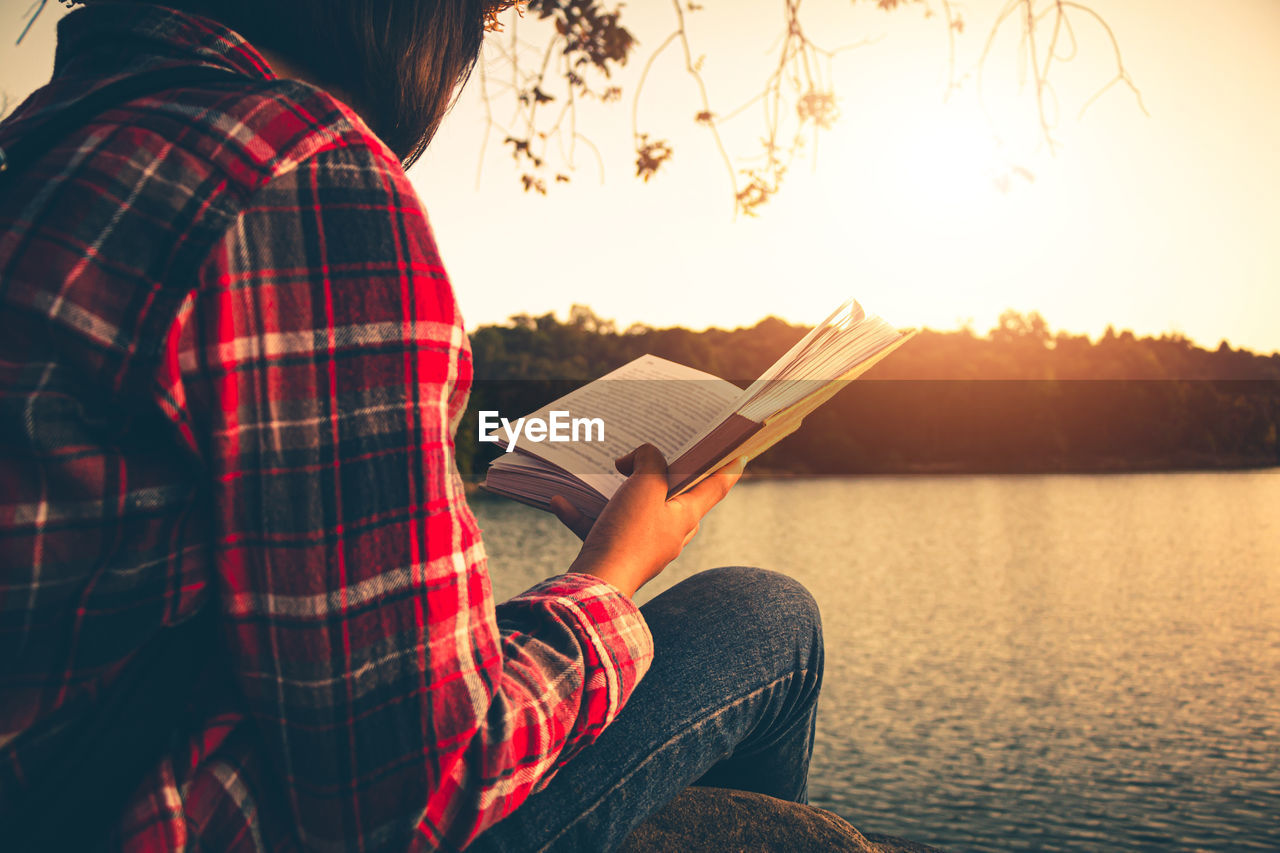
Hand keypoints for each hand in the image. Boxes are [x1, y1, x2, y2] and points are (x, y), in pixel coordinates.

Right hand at [552, 444, 745, 597]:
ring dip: (617, 490)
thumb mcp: (644, 486)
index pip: (718, 486)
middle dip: (665, 472)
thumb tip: (641, 458)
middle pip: (676, 495)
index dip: (729, 465)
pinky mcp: (619, 554)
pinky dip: (585, 513)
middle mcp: (671, 532)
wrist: (596, 585)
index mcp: (686, 516)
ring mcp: (645, 546)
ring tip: (607, 470)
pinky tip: (561, 501)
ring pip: (637, 509)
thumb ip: (650, 460)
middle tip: (655, 450)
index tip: (738, 448)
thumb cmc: (628, 535)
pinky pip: (604, 527)